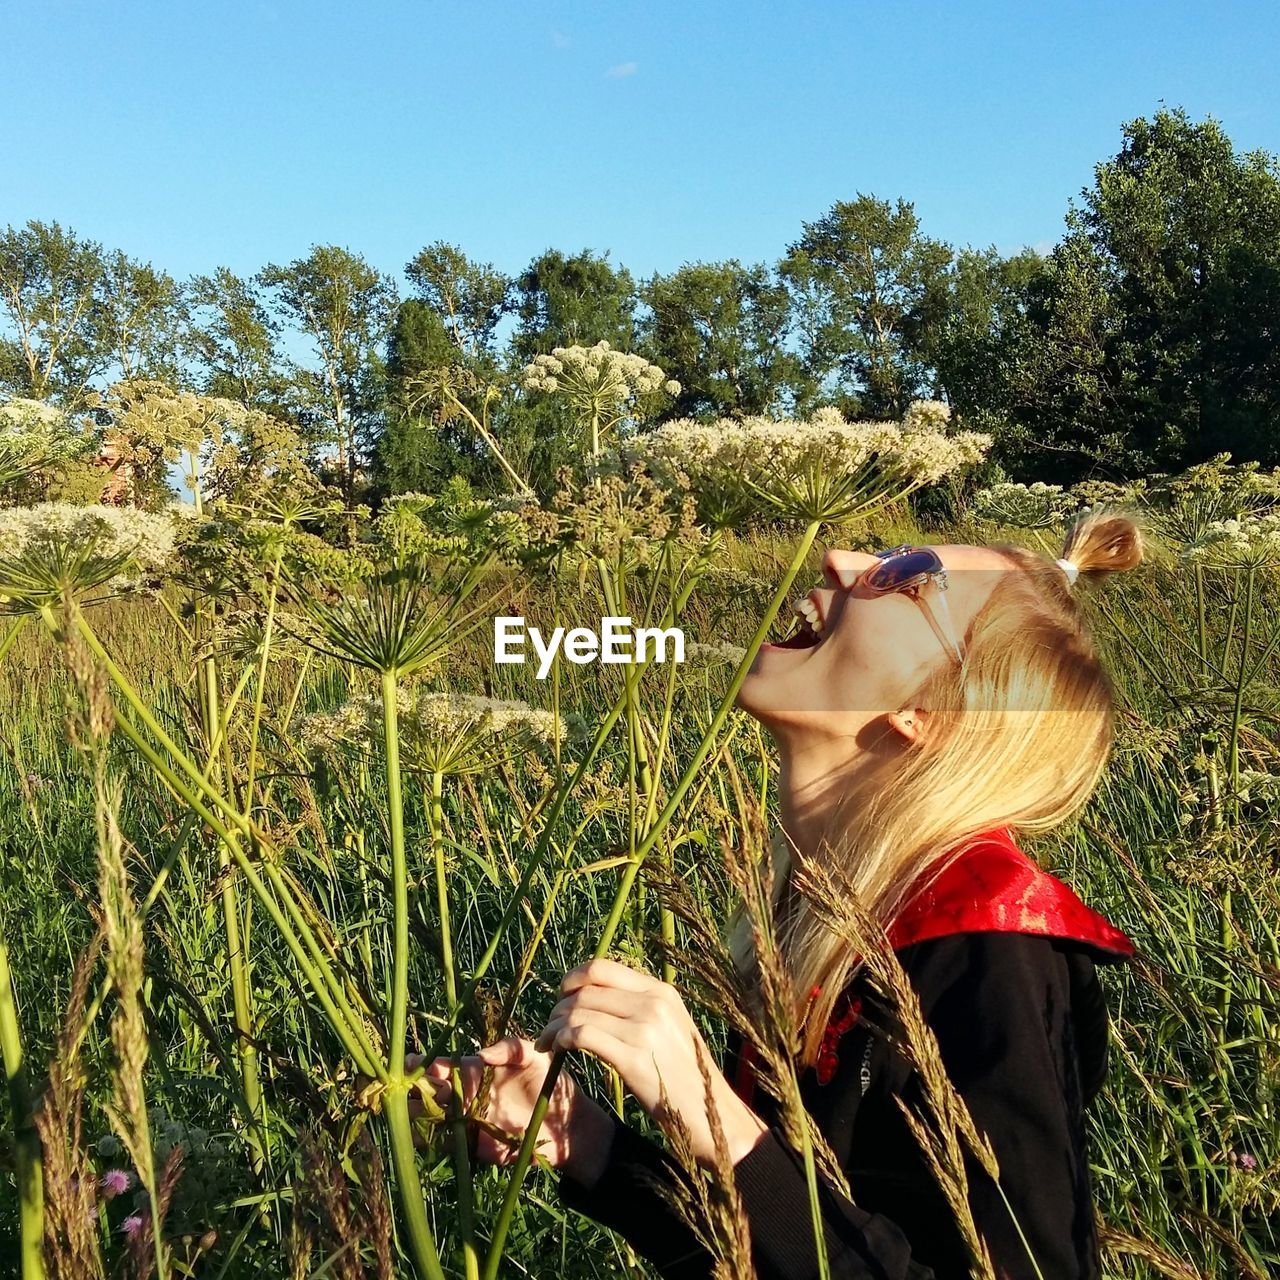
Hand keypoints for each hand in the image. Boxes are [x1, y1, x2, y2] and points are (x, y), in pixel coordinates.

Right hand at [410, 1037, 614, 1184]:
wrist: (566, 1124)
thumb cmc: (551, 1082)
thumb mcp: (534, 1055)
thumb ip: (511, 1048)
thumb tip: (482, 1053)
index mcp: (476, 1070)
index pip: (442, 1064)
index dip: (423, 1062)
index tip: (407, 1061)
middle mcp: (466, 1093)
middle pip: (429, 1090)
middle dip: (410, 1087)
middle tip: (394, 1086)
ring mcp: (467, 1119)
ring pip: (430, 1115)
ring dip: (412, 1113)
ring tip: (395, 1110)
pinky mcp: (473, 1144)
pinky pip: (444, 1141)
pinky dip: (425, 1140)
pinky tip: (410, 1136)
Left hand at [534, 958, 768, 1167]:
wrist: (716, 1119)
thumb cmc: (689, 1079)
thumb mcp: (671, 1029)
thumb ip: (641, 1009)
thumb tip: (599, 998)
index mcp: (661, 991)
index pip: (601, 968)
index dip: (572, 979)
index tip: (560, 999)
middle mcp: (653, 1003)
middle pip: (585, 990)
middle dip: (557, 1008)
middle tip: (547, 1029)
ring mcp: (645, 1029)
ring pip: (579, 1012)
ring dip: (553, 1027)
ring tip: (547, 1044)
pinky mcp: (635, 1059)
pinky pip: (583, 1036)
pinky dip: (562, 1040)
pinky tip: (558, 1052)